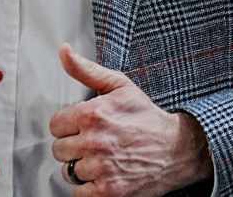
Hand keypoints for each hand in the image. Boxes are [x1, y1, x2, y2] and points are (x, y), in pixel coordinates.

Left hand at [50, 44, 212, 195]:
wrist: (177, 148)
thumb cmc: (145, 115)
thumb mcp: (118, 84)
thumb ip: (85, 69)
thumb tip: (64, 51)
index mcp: (92, 113)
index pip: (55, 125)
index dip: (67, 125)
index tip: (80, 125)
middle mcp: (95, 141)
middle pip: (59, 149)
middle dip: (73, 145)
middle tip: (92, 141)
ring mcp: (102, 168)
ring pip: (68, 171)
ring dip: (80, 166)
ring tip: (98, 157)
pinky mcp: (110, 191)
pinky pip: (79, 193)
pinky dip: (87, 187)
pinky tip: (101, 174)